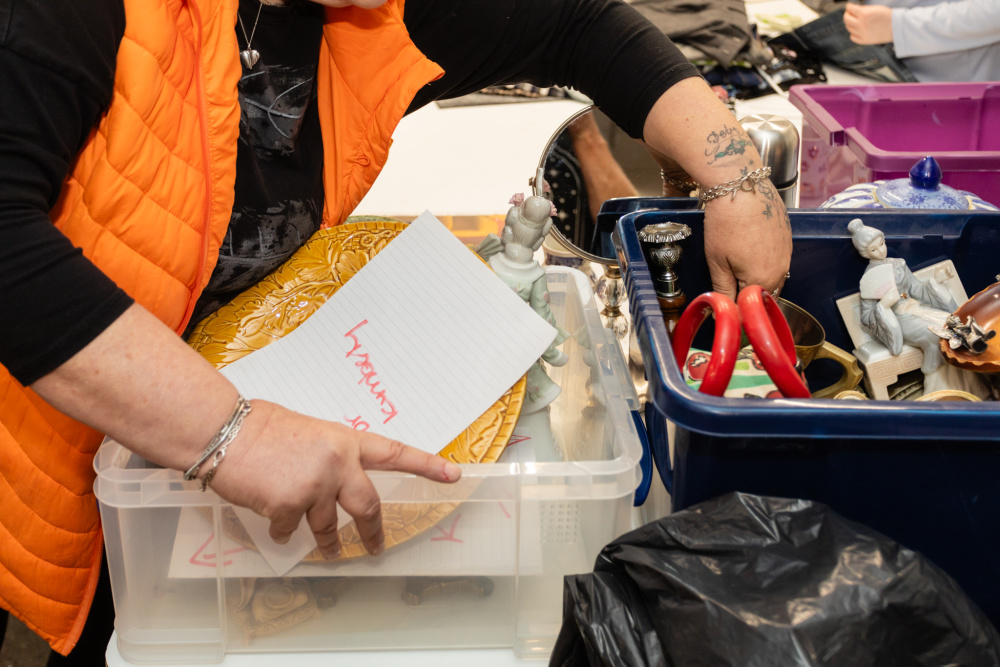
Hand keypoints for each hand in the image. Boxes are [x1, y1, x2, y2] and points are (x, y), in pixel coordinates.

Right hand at [211, 400, 460, 558]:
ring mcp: (314, 486)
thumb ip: (327, 453)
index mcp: (344, 440)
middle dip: (373, 531)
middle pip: (368, 506)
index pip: (394, 454)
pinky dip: (282, 528)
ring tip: (328, 551)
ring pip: (328, 525)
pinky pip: (290, 528)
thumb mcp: (306, 431)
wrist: (223, 432)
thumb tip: (331, 474)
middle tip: (377, 548)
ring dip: (327, 542)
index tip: (453, 474)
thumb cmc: (258, 425)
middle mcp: (337, 463)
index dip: (425, 464)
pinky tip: (270, 515)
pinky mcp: (289, 506)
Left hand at [640, 79, 790, 298]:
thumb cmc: (726, 223)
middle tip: (729, 292)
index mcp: (762, 281)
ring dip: (757, 279)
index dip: (737, 311)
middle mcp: (781, 269)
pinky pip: (777, 258)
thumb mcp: (717, 262)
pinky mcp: (787, 237)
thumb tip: (725, 309)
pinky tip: (749, 251)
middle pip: (765, 295)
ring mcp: (786, 252)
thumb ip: (724, 290)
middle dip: (748, 297)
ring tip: (738, 270)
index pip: (751, 309)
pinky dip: (764, 261)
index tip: (725, 312)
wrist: (741, 187)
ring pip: (773, 277)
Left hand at [844, 3, 893, 44]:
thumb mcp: (874, 8)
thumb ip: (862, 9)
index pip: (849, 9)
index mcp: (864, 14)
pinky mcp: (863, 41)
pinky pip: (852, 37)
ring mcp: (861, 33)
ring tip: (855, 21)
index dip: (849, 6)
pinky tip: (857, 30)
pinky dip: (853, 33)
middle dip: (847, 14)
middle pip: (846, 19)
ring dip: (850, 23)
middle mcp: (861, 24)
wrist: (896, 27)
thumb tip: (852, 10)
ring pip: (848, 27)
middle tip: (850, 13)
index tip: (849, 6)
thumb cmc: (887, 16)